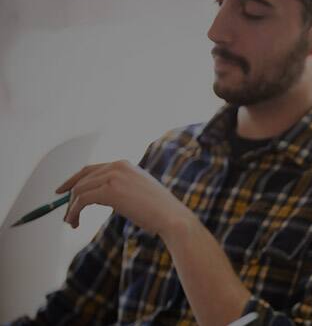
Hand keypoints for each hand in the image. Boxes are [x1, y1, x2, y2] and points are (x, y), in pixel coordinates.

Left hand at [56, 160, 189, 234]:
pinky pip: (81, 200)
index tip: (63, 193)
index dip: (73, 180)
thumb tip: (100, 196)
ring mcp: (113, 176)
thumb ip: (121, 187)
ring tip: (72, 223)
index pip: (91, 169)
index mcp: (125, 164)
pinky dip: (73, 212)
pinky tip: (74, 222)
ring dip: (71, 208)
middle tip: (67, 216)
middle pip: (82, 178)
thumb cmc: (159, 211)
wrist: (172, 218)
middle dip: (70, 198)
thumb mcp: (139, 192)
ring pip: (79, 190)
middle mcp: (117, 166)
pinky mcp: (109, 190)